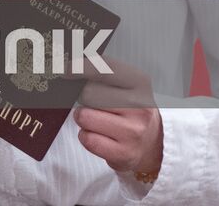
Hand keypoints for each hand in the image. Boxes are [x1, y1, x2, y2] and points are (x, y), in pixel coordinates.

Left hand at [74, 57, 162, 175]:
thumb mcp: (126, 84)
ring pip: (84, 117)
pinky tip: (99, 135)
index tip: (63, 68)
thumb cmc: (131, 109)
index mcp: (139, 83)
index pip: (103, 69)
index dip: (79, 67)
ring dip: (82, 117)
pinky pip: (87, 139)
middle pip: (87, 94)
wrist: (155, 144)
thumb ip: (100, 71)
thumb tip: (67, 65)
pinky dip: (86, 136)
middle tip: (92, 103)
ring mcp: (133, 132)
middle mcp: (140, 107)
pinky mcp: (124, 153)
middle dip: (82, 97)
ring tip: (96, 119)